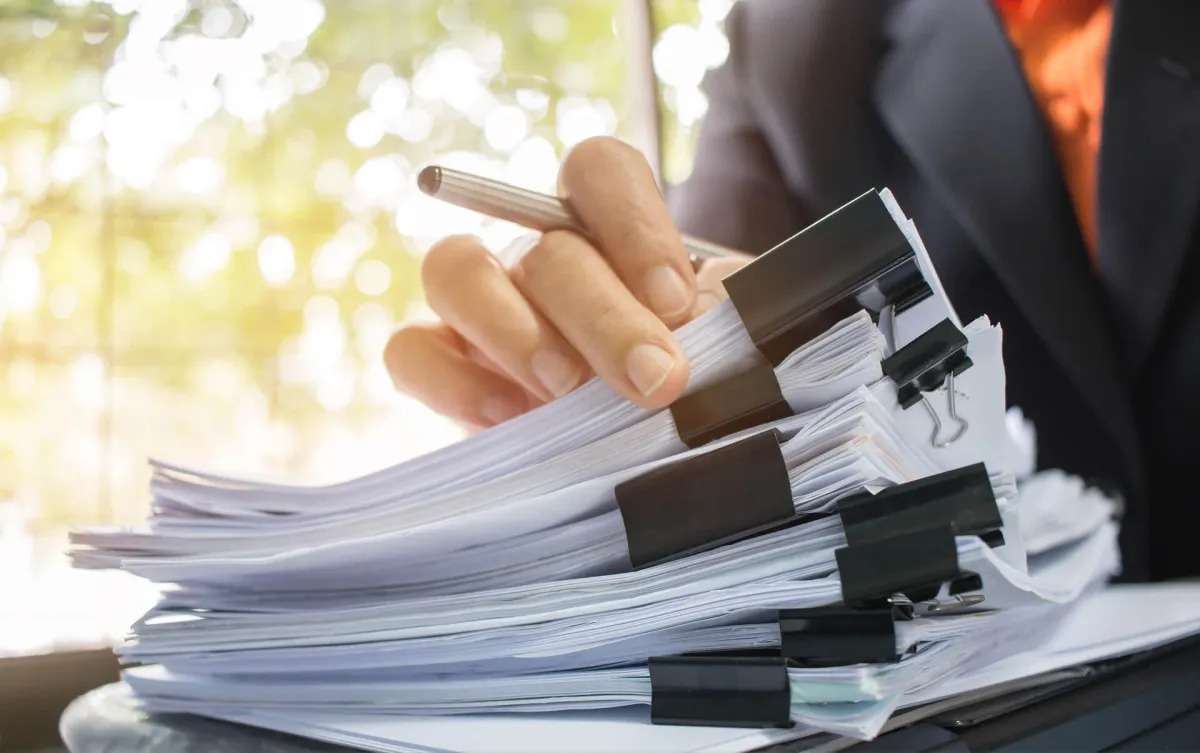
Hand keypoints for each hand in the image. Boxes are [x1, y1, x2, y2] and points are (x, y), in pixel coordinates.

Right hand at [384, 137, 749, 430]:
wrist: (654, 447)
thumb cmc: (694, 381)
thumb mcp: (726, 345)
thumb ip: (722, 322)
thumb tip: (706, 326)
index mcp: (607, 228)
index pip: (597, 170)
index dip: (633, 224)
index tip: (674, 299)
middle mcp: (535, 254)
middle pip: (544, 245)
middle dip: (603, 316)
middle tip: (654, 379)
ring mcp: (480, 306)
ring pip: (455, 270)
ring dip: (515, 330)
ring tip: (565, 391)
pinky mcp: (442, 367)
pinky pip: (411, 352)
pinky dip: (453, 382)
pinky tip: (511, 418)